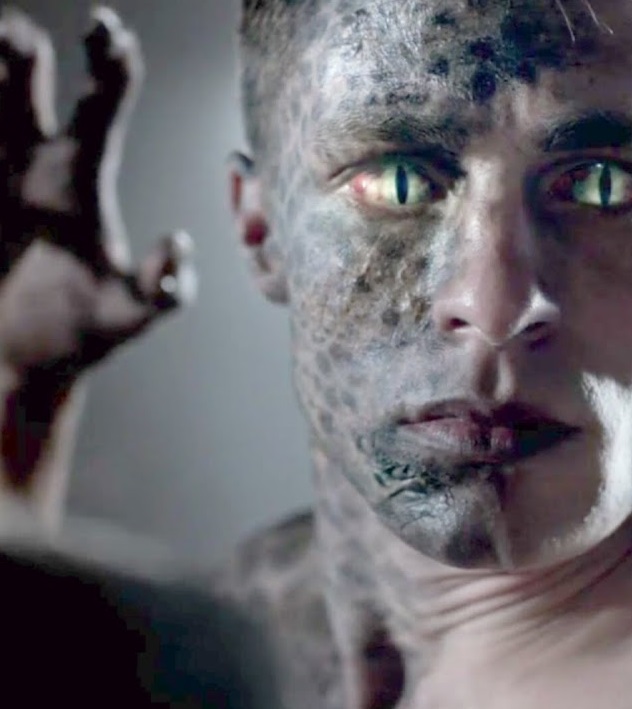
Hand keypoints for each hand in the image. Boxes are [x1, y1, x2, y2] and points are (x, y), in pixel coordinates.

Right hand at [0, 6, 194, 383]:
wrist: (22, 368)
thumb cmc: (83, 338)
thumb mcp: (130, 314)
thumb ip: (161, 285)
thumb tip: (178, 243)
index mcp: (84, 185)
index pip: (102, 112)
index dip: (110, 69)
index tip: (111, 29)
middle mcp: (39, 173)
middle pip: (29, 99)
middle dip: (24, 60)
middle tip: (17, 30)